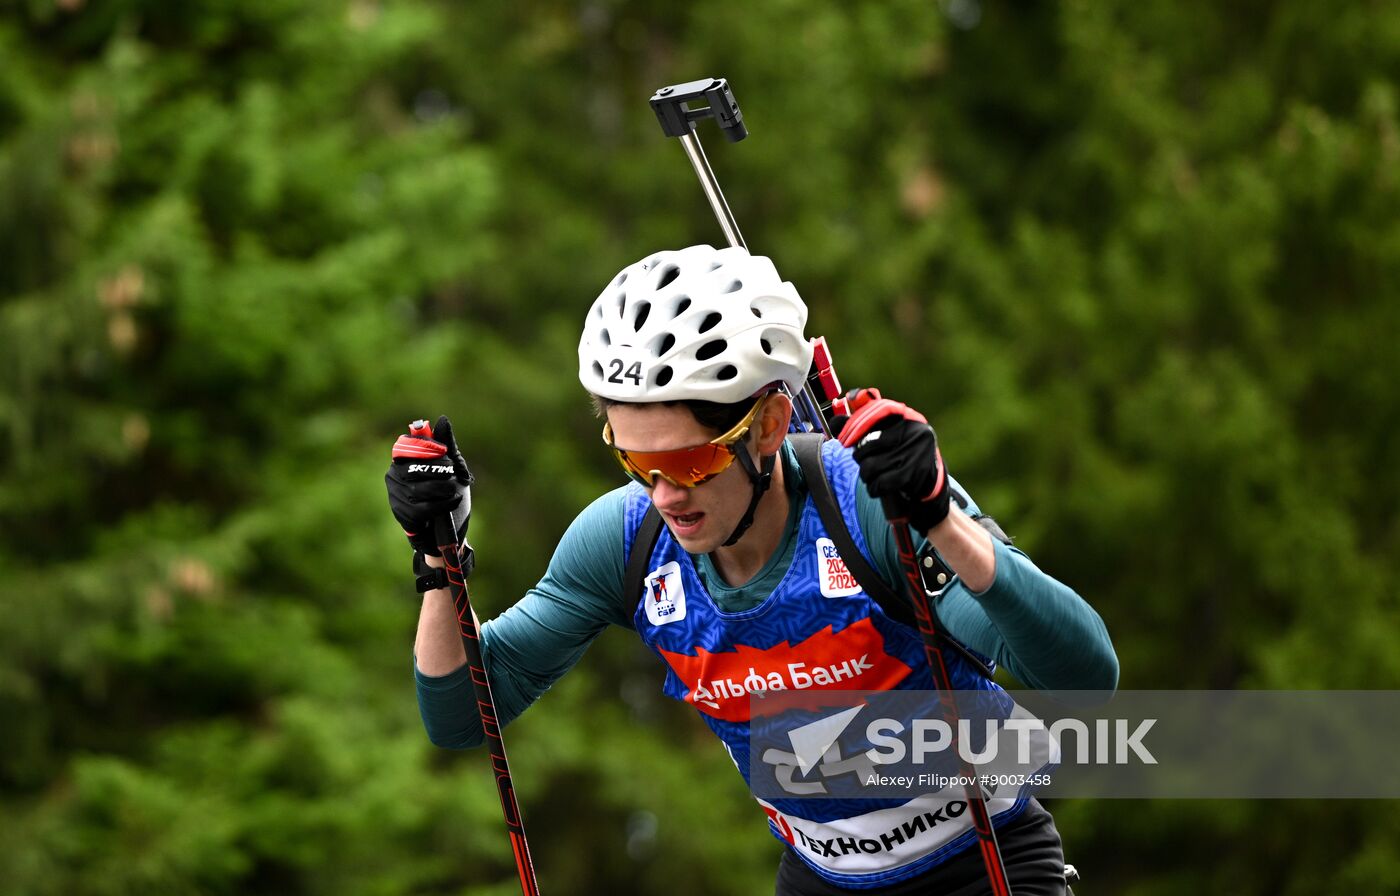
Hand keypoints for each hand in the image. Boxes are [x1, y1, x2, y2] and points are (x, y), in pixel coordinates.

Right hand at [385, 415, 472, 555]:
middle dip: (440, 471)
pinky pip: (422, 507)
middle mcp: (394, 475)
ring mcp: (396, 496)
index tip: (445, 454)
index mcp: (403, 460)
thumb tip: (442, 419)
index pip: (407, 446)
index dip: (427, 449)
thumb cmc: (450, 495)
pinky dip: (443, 504)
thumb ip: (447, 446)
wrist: (451, 531)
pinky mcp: (402, 515)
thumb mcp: (454, 469)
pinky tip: (453, 502)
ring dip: (443, 489)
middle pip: (414, 468)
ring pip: (419, 489)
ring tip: (454, 491)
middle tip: (453, 476)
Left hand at [836, 390, 949, 534]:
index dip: (854, 428)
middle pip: (868, 445)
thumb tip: (835, 422)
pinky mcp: (917, 473)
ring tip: (873, 476)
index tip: (844, 441)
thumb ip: (861, 427)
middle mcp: (914, 431)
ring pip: (872, 466)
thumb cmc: (901, 455)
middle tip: (866, 464)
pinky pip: (882, 482)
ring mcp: (917, 452)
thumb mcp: (885, 435)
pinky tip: (878, 487)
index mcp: (906, 417)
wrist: (929, 482)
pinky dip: (875, 488)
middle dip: (861, 458)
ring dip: (867, 476)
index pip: (873, 414)